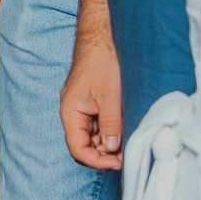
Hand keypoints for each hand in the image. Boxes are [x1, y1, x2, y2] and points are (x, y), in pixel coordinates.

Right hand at [61, 34, 124, 170]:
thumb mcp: (110, 96)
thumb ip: (110, 125)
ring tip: (129, 142)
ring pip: (93, 137)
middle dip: (105, 154)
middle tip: (127, 155)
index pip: (78, 149)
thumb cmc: (102, 61)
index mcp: (70, 112)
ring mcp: (83, 109)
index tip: (118, 163)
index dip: (97, 161)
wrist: (103, 36)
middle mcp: (73, 113)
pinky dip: (111, 131)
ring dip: (109, 143)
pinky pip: (99, 125)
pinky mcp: (93, 104)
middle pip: (85, 145)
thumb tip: (111, 149)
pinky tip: (125, 129)